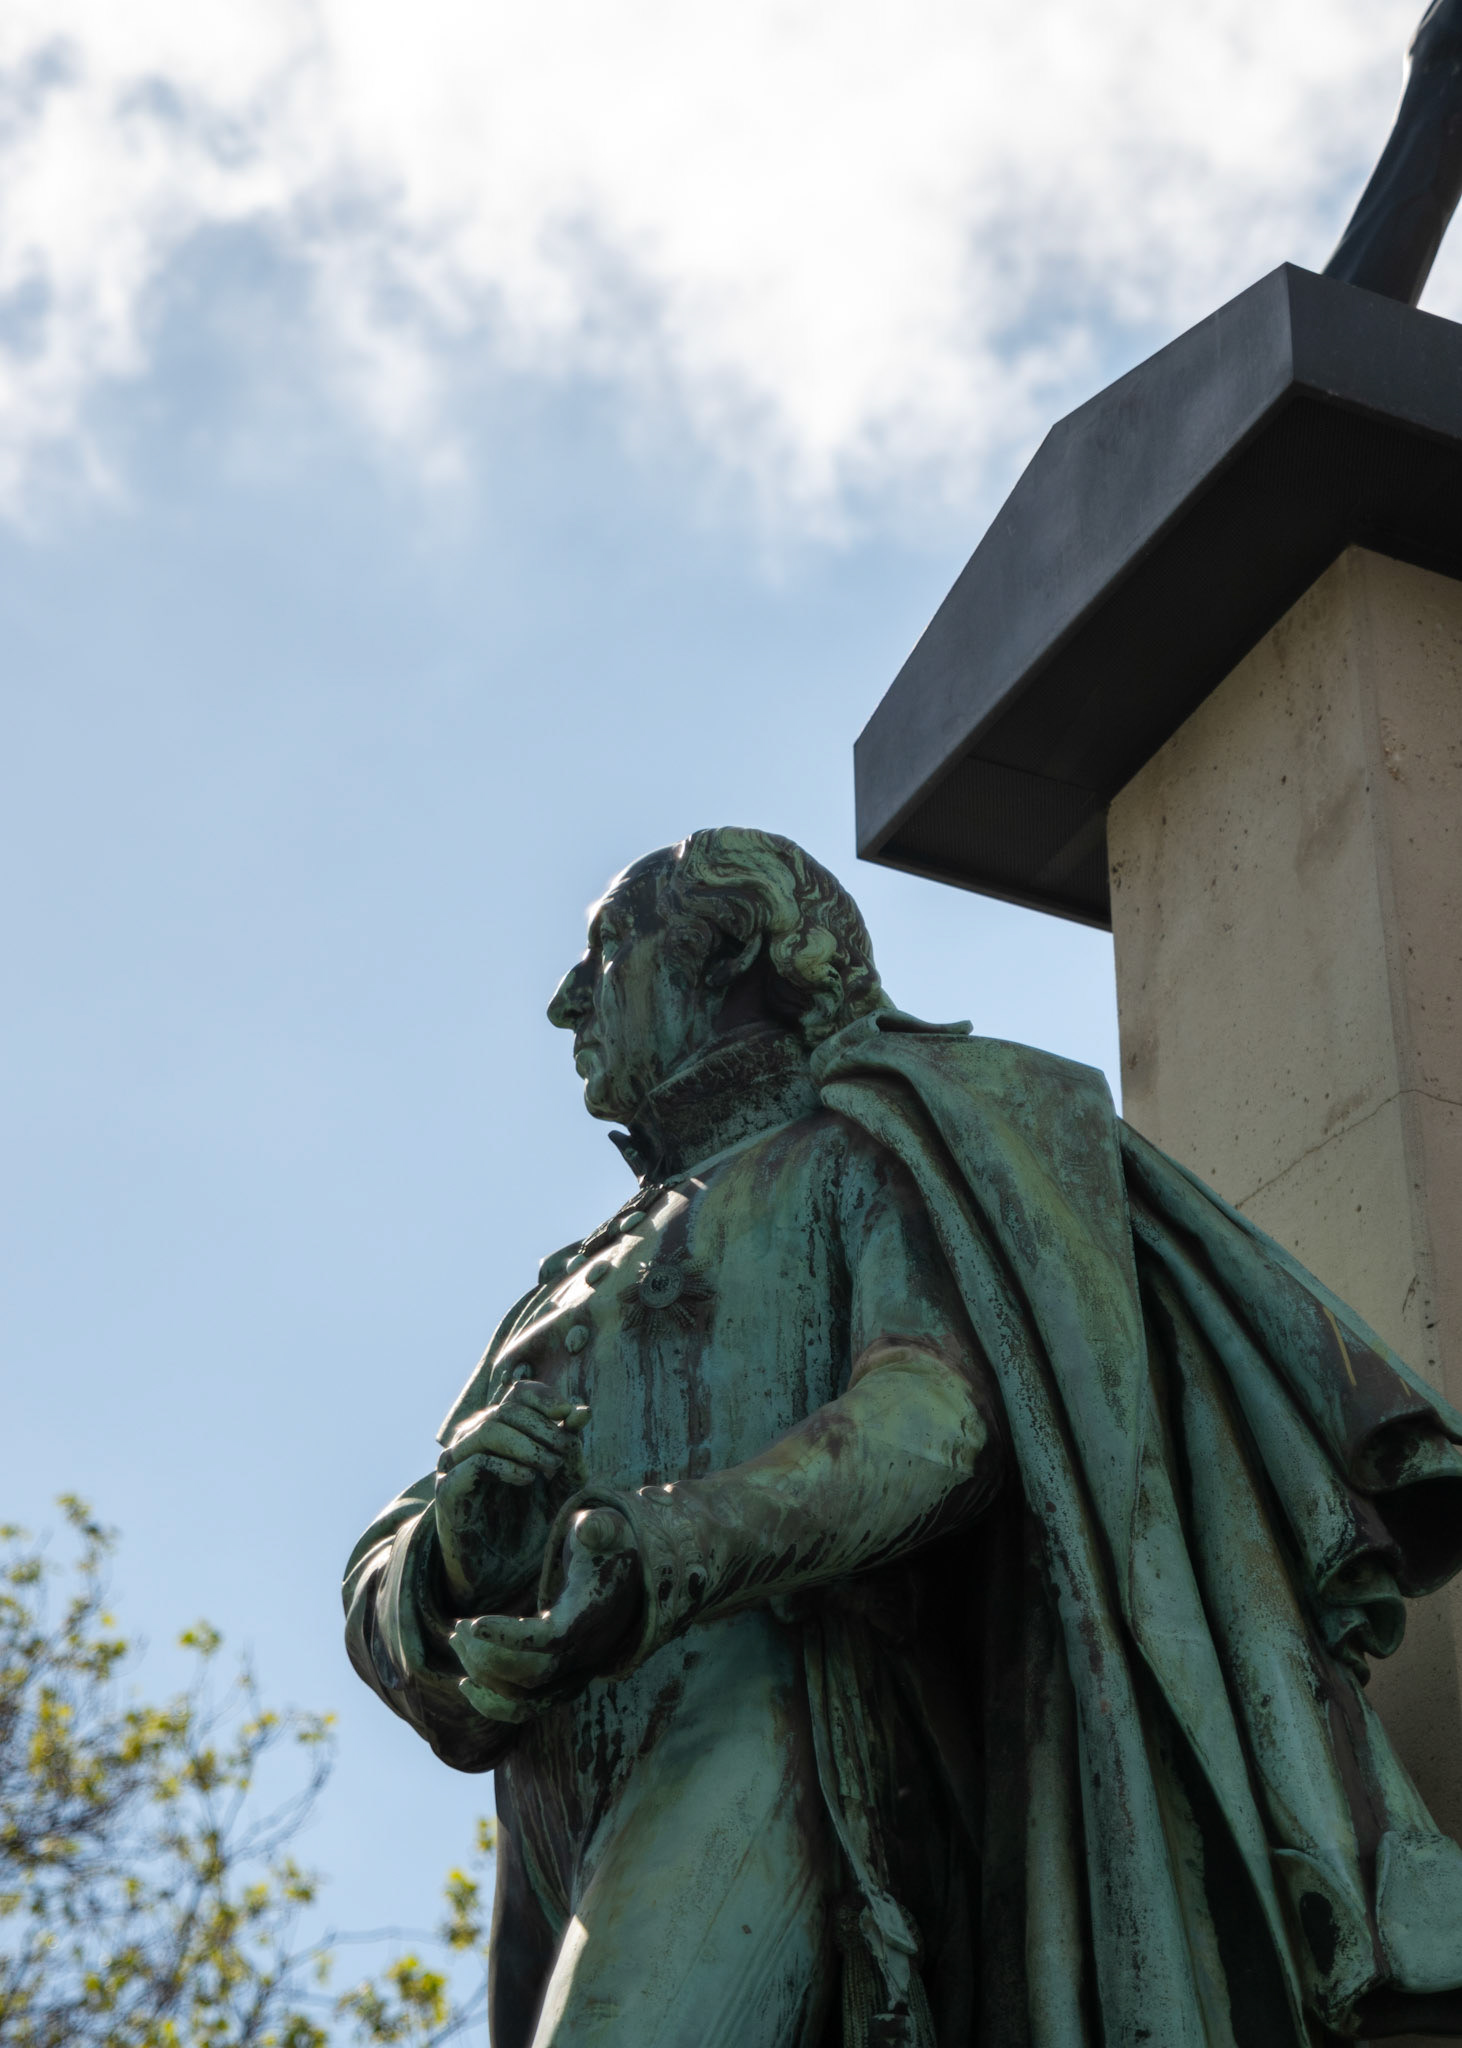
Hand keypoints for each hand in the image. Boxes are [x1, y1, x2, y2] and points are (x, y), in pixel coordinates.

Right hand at [434, 1380, 589, 1610]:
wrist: (499, 1577)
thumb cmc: (529, 1526)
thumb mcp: (560, 1483)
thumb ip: (569, 1447)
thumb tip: (581, 1411)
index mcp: (500, 1434)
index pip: (516, 1395)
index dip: (544, 1398)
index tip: (568, 1416)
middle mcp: (474, 1443)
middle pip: (505, 1409)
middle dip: (542, 1427)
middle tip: (565, 1454)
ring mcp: (457, 1466)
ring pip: (487, 1429)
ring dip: (526, 1444)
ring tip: (550, 1466)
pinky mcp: (448, 1494)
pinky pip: (472, 1464)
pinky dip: (504, 1465)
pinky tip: (527, 1479)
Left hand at [449, 1508, 643, 1723]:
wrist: (626, 1581)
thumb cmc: (607, 1549)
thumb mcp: (608, 1530)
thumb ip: (599, 1528)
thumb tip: (591, 1529)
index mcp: (591, 1616)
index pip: (551, 1639)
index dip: (510, 1637)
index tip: (474, 1622)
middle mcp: (586, 1653)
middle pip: (532, 1674)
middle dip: (487, 1654)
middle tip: (459, 1628)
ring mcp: (574, 1673)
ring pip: (525, 1697)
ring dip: (484, 1674)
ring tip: (457, 1640)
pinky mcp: (561, 1682)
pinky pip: (526, 1710)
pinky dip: (494, 1705)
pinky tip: (465, 1684)